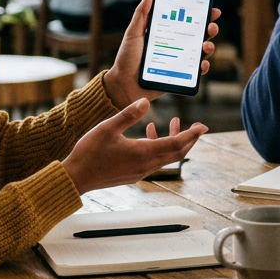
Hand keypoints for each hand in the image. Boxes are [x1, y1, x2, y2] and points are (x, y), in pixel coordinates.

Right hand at [60, 98, 206, 192]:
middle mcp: (145, 165)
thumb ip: (128, 114)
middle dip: (189, 139)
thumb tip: (146, 101)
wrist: (76, 177)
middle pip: (177, 154)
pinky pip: (154, 160)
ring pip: (166, 157)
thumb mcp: (107, 127)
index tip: (203, 126)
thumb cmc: (89, 153)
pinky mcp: (133, 174)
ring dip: (173, 141)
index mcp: (142, 153)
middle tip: (197, 126)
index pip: (175, 144)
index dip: (191, 134)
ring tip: (173, 122)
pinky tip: (148, 132)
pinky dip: (158, 146)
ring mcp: (140, 171)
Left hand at [103, 0, 219, 107]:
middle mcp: (176, 44)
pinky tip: (202, 64)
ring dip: (209, 46)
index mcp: (166, 32)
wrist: (123, 84)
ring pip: (201, 51)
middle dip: (209, 28)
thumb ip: (142, 13)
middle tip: (211, 26)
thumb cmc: (127, 58)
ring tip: (206, 45)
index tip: (210, 7)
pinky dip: (203, 67)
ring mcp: (179, 60)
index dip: (201, 13)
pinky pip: (196, 71)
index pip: (186, 19)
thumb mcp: (134, 32)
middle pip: (198, 34)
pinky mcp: (180, 75)